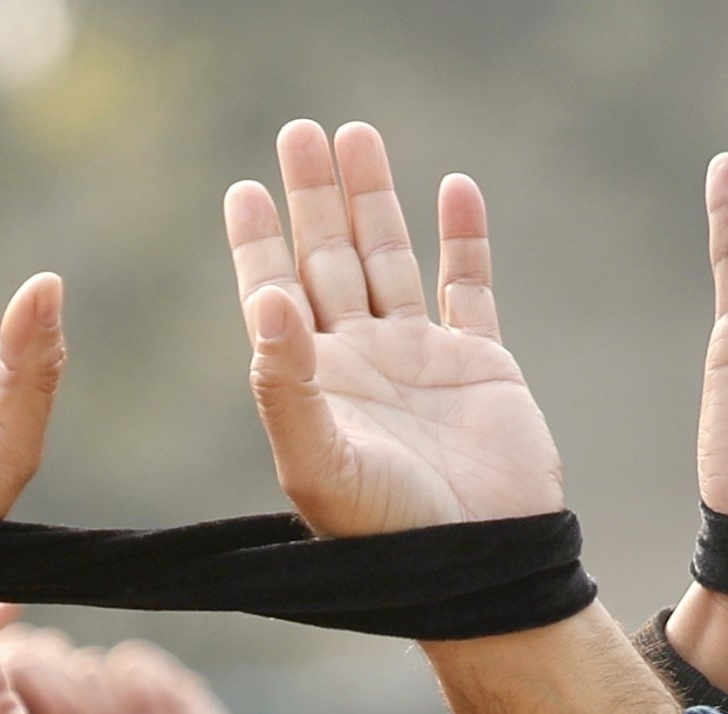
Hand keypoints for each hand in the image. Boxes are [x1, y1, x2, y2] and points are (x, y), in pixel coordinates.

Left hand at [229, 121, 561, 535]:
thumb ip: (285, 385)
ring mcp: (421, 360)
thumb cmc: (389, 533)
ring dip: (374, 201)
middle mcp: (362, 364)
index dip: (258, 243)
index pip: (274, 296)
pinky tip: (453, 188)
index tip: (244, 188)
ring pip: (390, 261)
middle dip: (314, 198)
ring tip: (357, 136)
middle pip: (329, 260)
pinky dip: (462, 239)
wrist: (483, 567)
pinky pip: (468, 286)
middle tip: (299, 131)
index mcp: (314, 386)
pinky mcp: (481, 363)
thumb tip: (267, 298)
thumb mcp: (319, 465)